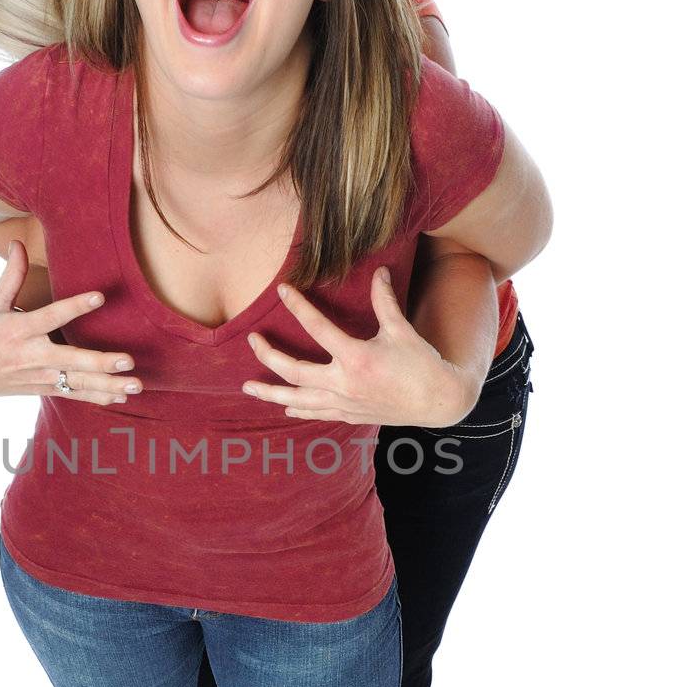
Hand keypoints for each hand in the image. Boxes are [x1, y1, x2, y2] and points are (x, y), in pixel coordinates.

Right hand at [0, 241, 141, 405]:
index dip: (75, 307)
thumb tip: (16, 242)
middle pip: (71, 360)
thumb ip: (11, 276)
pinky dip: (98, 396)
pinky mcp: (43, 389)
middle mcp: (31, 356)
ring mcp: (39, 377)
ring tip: (135, 385)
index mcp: (18, 331)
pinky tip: (121, 395)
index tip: (100, 296)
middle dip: (101, 362)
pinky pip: (74, 394)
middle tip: (128, 359)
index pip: (51, 317)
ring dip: (108, 385)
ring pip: (77, 383)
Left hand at [241, 267, 478, 427]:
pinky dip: (298, 408)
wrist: (439, 401)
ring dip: (271, 392)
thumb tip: (379, 271)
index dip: (298, 306)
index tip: (282, 290)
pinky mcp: (350, 415)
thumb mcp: (402, 329)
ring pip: (298, 399)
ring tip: (248, 387)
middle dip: (269, 355)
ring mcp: (345, 402)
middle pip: (294, 370)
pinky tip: (284, 405)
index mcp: (356, 358)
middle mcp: (344, 383)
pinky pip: (316, 413)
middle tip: (252, 341)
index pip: (317, 328)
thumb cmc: (422, 364)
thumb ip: (384, 301)